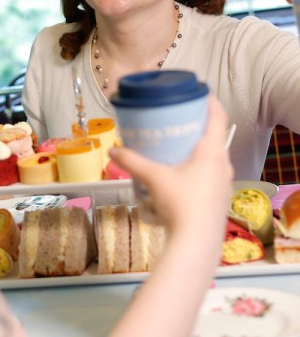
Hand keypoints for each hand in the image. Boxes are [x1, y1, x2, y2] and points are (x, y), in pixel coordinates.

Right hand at [109, 96, 232, 235]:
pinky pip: (211, 172)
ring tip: (175, 145)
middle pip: (214, 135)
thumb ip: (132, 162)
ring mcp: (224, 182)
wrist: (197, 243)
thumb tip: (113, 151)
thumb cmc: (180, 205)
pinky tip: (179, 173)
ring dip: (197, 147)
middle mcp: (223, 164)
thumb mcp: (153, 179)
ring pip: (213, 155)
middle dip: (196, 125)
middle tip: (176, 119)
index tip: (196, 93)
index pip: (217, 116)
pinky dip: (197, 166)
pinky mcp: (219, 197)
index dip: (209, 101)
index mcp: (212, 152)